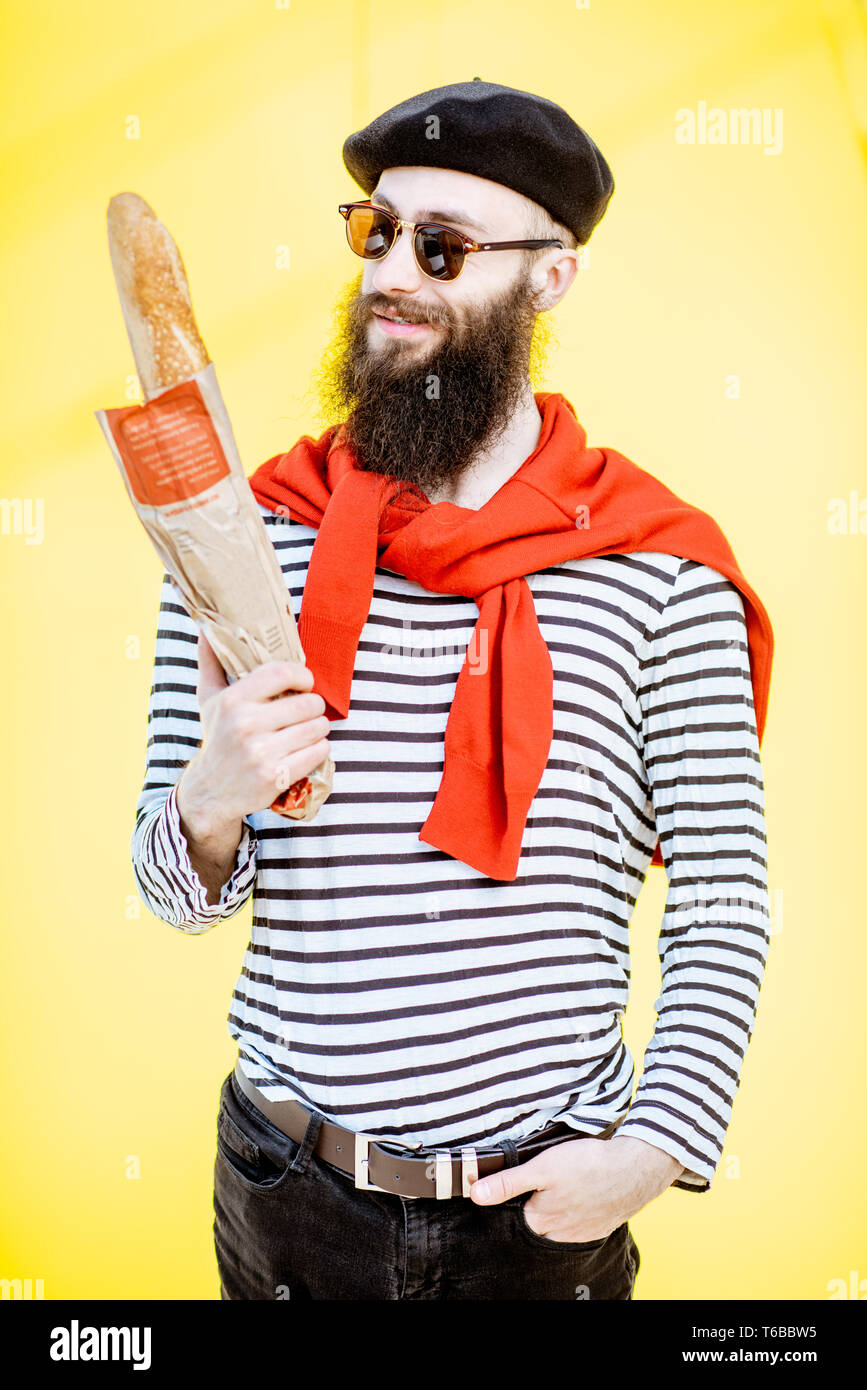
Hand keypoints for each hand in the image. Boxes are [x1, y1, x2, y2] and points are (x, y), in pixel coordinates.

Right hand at [181, 633, 331, 831]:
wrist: (211, 790)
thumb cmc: (217, 736)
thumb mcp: (209, 698)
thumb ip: (210, 660)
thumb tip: (207, 628)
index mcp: (232, 700)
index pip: (282, 673)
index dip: (302, 675)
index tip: (304, 683)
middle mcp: (246, 725)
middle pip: (308, 702)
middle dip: (314, 705)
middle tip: (307, 710)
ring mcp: (262, 753)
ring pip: (317, 727)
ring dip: (319, 727)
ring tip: (308, 728)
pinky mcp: (277, 776)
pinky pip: (319, 752)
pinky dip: (319, 748)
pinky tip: (307, 747)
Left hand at [469, 1135, 684, 1242]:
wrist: (636, 1168)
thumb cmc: (589, 1165)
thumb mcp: (541, 1168)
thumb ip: (508, 1183)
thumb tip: (476, 1194)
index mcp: (541, 1220)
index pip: (514, 1220)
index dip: (511, 1203)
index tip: (514, 1188)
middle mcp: (561, 1233)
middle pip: (536, 1226)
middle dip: (533, 1210)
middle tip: (540, 1186)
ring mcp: (583, 1232)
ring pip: (559, 1227)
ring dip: (556, 1212)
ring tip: (561, 1189)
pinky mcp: (602, 1225)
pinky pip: (580, 1225)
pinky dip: (577, 1213)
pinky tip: (580, 1196)